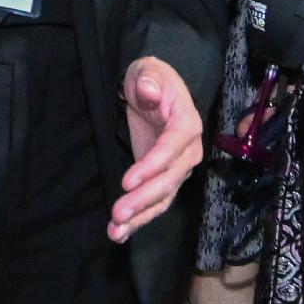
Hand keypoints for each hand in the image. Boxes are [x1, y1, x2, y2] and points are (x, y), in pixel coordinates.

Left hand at [110, 55, 204, 241]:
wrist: (154, 90)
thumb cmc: (153, 79)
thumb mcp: (148, 71)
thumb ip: (149, 80)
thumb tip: (149, 92)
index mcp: (187, 123)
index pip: (172, 148)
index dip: (152, 165)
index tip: (127, 181)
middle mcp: (188, 151)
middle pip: (169, 180)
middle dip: (144, 199)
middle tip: (117, 214)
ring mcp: (177, 168)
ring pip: (163, 197)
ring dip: (140, 217)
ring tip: (115, 232)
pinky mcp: (163, 178)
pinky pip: (155, 202)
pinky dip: (139, 219)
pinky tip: (119, 233)